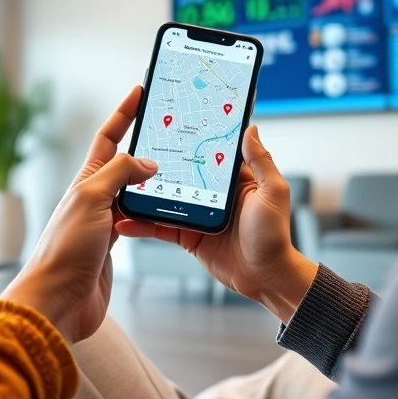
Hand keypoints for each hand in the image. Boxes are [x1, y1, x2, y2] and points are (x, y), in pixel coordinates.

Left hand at [0, 86, 156, 343]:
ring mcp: (104, 221)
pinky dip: (152, 209)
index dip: (125, 113)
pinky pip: (138, 218)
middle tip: (169, 125)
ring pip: (134, 190)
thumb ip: (120, 174)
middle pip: (124, 161)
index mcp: (86, 180)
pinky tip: (164, 208)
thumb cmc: (65, 250)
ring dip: (152, 178)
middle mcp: (94, 196)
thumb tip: (149, 162)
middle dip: (144, 142)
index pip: (109, 137)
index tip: (141, 91)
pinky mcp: (113, 245)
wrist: (57, 301)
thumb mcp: (92, 199)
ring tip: (176, 165)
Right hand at [116, 126, 317, 322]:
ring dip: (146, 193)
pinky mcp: (189, 236)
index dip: (195, 138)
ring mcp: (199, 214)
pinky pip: (162, 227)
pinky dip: (144, 224)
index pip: (211, 152)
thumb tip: (250, 130)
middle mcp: (214, 194)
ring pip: (166, 198)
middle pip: (182, 172)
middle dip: (161, 162)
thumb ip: (261, 161)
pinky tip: (128, 221)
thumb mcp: (272, 192)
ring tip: (123, 184)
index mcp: (235, 179)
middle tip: (135, 148)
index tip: (174, 121)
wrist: (265, 277)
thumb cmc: (274, 236)